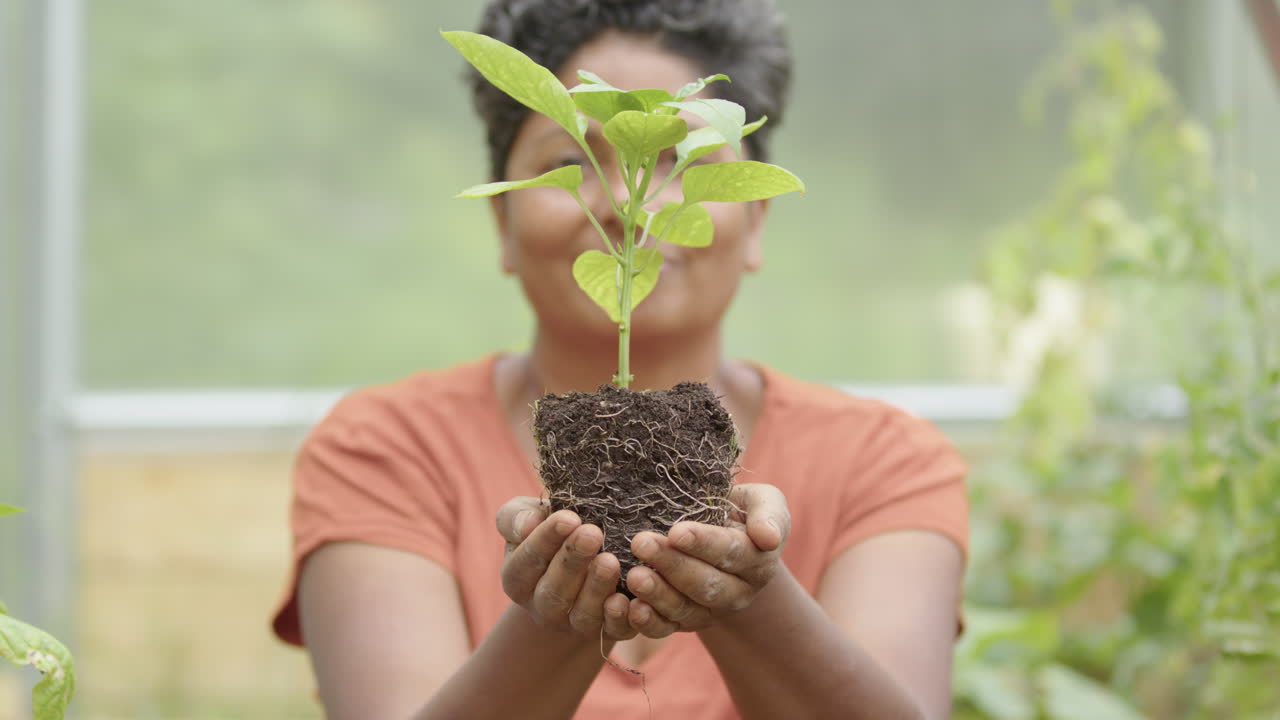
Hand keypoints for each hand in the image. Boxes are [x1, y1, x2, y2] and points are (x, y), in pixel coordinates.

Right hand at [496, 497, 636, 640]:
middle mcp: (542, 607)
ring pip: (583, 614)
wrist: (584, 560)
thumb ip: (516, 517)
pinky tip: (627, 597)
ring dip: (597, 587)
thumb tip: (526, 524)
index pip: (526, 561)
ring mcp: (573, 624)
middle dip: (573, 561)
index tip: (568, 517)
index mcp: (517, 579)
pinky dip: (620, 617)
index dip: (546, 539)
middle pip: (553, 590)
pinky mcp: (605, 632)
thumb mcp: (527, 517)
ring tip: (610, 560)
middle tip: (592, 533)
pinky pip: (612, 630)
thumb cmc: (552, 532)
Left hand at [623, 483, 790, 637]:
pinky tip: (631, 608)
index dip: (703, 544)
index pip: (731, 553)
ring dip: (657, 594)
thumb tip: (768, 538)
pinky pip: (666, 629)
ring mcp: (710, 612)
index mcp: (757, 562)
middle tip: (641, 543)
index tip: (676, 531)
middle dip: (672, 564)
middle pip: (705, 584)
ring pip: (684, 609)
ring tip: (633, 576)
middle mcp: (737, 593)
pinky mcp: (683, 622)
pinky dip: (648, 623)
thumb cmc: (739, 511)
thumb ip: (769, 514)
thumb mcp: (763, 502)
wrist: (722, 534)